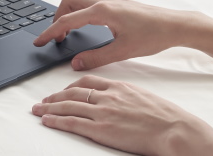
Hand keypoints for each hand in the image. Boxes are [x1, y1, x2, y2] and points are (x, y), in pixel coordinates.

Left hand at [32, 75, 212, 155]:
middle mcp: (107, 96)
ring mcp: (103, 112)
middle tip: (43, 100)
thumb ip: (126, 97)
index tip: (63, 90)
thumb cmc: (165, 116)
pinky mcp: (101, 129)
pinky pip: (72, 123)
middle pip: (73, 93)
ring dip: (49, 108)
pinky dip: (56, 121)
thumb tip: (120, 103)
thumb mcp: (142, 97)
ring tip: (38, 109)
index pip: (87, 82)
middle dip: (55, 96)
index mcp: (118, 86)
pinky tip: (47, 120)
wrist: (173, 128)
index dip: (71, 86)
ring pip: (68, 106)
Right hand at [33, 0, 196, 70]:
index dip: (50, 33)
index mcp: (102, 11)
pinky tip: (86, 27)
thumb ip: (96, 58)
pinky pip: (89, 1)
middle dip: (57, 18)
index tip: (40, 42)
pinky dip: (80, 11)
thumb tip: (75, 63)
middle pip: (68, 2)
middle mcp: (104, 1)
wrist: (174, 25)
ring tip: (68, 34)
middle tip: (56, 38)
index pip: (67, 21)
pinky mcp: (117, 2)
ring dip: (68, 13)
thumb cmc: (152, 36)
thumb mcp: (122, 51)